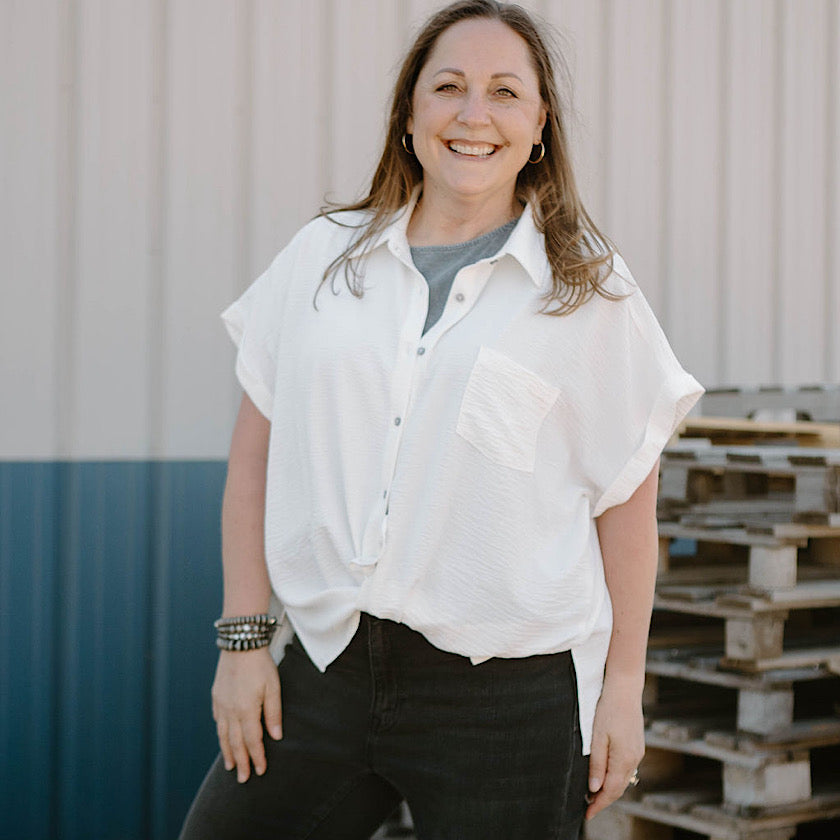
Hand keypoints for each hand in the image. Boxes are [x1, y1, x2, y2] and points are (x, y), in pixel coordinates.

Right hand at [211, 647, 281, 782]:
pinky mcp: (216, 697)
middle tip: (243, 779)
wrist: (240, 643)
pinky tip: (224, 739)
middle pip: (235, 743)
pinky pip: (218, 721)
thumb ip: (273, 713)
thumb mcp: (273, 687)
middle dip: (240, 762)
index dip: (257, 757)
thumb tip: (276, 736)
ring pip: (223, 735)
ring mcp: (221, 704)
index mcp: (246, 710)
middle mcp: (231, 711)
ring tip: (230, 766)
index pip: (252, 741)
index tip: (260, 771)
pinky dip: (221, 734)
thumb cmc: (260, 664)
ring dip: (227, 752)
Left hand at [584, 677, 644, 819]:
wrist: (625, 690)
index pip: (610, 791)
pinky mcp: (637, 746)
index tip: (587, 814)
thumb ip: (597, 763)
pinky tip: (606, 776)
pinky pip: (626, 768)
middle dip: (603, 800)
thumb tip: (594, 788)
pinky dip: (616, 777)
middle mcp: (634, 759)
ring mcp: (637, 752)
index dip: (598, 805)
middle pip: (618, 788)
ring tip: (594, 795)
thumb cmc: (608, 710)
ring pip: (623, 779)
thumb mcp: (597, 737)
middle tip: (588, 808)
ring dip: (610, 789)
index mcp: (623, 759)